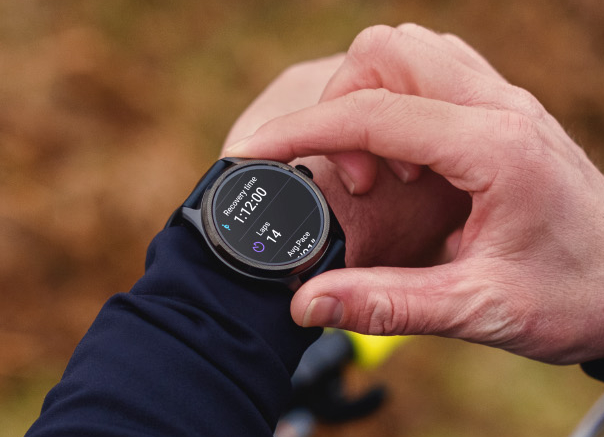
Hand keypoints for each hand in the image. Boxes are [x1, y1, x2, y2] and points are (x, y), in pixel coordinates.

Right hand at [225, 24, 603, 363]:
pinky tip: (411, 161)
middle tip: (360, 179)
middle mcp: (501, 106)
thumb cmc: (572, 298)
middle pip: (389, 50)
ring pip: (410, 49)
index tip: (254, 154)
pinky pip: (435, 72)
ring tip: (387, 172)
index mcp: (495, 148)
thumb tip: (306, 302)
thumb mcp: (478, 310)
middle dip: (342, 105)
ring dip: (372, 99)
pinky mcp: (503, 111)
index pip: (372, 112)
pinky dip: (398, 104)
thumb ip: (386, 304)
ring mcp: (505, 101)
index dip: (300, 132)